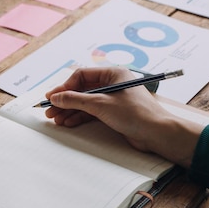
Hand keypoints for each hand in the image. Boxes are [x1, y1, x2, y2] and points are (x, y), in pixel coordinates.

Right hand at [45, 67, 203, 167]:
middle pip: (81, 89)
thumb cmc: (136, 114)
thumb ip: (75, 100)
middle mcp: (112, 83)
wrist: (158, 134)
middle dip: (65, 101)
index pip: (81, 76)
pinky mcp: (114, 112)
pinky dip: (80, 116)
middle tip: (50, 110)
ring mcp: (113, 98)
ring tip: (56, 119)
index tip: (52, 97)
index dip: (64, 86)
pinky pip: (91, 112)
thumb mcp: (100, 105)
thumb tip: (56, 97)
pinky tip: (69, 122)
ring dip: (70, 110)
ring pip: (85, 102)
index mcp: (112, 73)